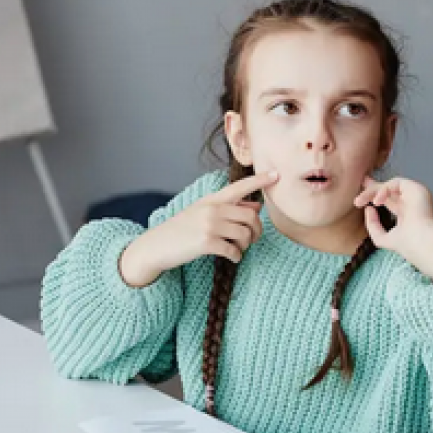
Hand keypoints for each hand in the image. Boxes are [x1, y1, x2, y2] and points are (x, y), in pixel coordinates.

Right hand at [120, 171, 277, 287]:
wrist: (156, 245)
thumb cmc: (182, 229)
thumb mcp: (203, 213)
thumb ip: (229, 208)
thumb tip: (256, 207)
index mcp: (212, 199)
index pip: (240, 187)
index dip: (259, 181)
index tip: (276, 174)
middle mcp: (212, 209)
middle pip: (250, 217)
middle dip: (256, 231)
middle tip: (251, 240)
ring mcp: (209, 225)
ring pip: (245, 234)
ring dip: (246, 246)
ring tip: (238, 249)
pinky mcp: (206, 242)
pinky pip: (234, 250)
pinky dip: (236, 256)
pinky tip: (232, 257)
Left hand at [354, 177, 432, 282]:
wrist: (422, 242)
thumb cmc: (407, 243)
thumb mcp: (383, 238)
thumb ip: (373, 226)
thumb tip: (368, 209)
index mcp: (406, 213)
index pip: (390, 200)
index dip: (375, 196)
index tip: (360, 197)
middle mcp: (411, 202)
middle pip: (389, 189)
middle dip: (372, 187)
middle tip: (360, 185)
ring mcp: (414, 194)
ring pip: (390, 186)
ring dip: (373, 191)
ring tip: (360, 201)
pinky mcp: (415, 188)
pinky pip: (396, 183)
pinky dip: (383, 190)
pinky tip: (377, 201)